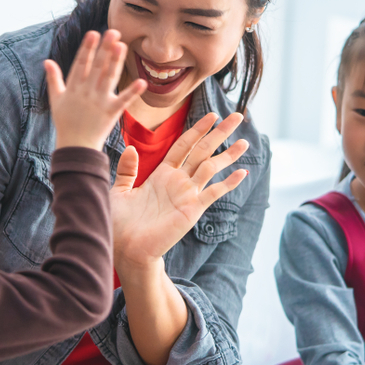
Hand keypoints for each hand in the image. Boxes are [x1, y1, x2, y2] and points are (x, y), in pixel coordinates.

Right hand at [45, 30, 145, 150]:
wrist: (75, 147)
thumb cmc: (65, 122)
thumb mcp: (55, 99)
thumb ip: (53, 79)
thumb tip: (47, 61)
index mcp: (74, 87)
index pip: (81, 64)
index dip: (87, 48)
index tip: (93, 33)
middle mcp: (87, 92)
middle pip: (97, 67)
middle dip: (105, 49)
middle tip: (113, 32)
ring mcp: (99, 102)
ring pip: (109, 78)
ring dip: (116, 62)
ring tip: (122, 46)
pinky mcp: (111, 113)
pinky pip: (123, 101)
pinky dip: (132, 92)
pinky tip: (142, 82)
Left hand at [111, 112, 248, 270]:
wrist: (126, 250)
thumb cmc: (120, 224)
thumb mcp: (119, 190)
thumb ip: (127, 170)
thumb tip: (131, 148)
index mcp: (161, 175)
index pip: (184, 146)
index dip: (198, 130)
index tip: (212, 115)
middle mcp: (178, 182)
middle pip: (202, 151)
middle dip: (219, 133)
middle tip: (237, 117)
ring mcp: (187, 195)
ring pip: (211, 168)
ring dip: (228, 155)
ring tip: (245, 141)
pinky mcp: (192, 210)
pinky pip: (213, 193)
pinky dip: (228, 183)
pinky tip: (242, 172)